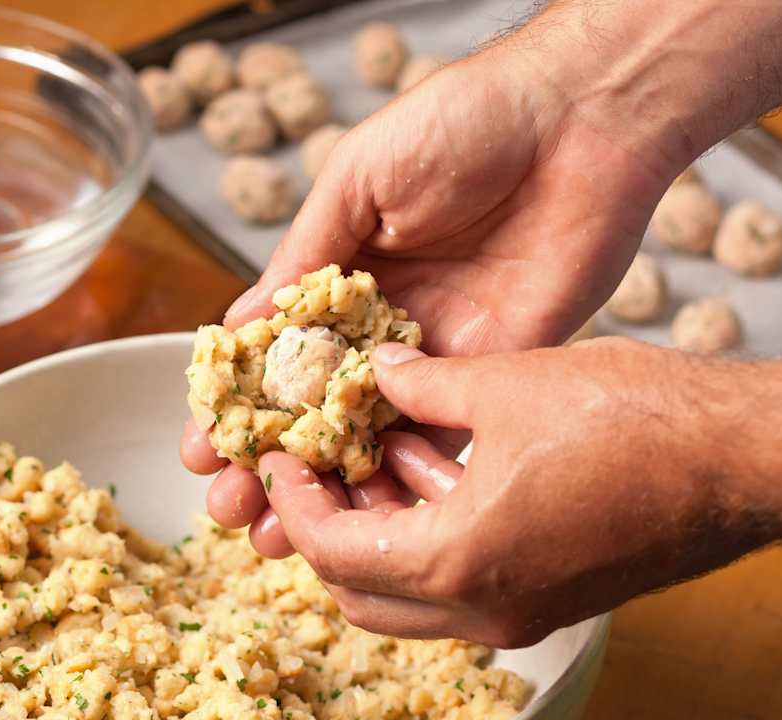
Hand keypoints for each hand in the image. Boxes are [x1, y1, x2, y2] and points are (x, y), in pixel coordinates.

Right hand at [182, 45, 674, 544]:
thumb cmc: (461, 124)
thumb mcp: (359, 180)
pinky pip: (435, 436)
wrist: (581, 120)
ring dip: (321, 490)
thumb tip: (242, 326)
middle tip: (228, 509)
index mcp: (339, 276)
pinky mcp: (490, 374)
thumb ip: (304, 259)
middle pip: (312, 412)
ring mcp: (433, 355)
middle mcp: (380, 325)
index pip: (274, 358)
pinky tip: (357, 518)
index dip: (236, 407)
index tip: (201, 450)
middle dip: (267, 464)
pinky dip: (396, 480)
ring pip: (364, 439)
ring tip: (275, 536)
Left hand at [255, 338, 781, 646]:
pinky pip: (458, 585)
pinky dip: (428, 537)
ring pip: (407, 595)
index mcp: (458, 562)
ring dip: (377, 531)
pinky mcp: (548, 598)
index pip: (332, 552)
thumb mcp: (509, 383)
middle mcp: (481, 611)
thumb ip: (422, 382)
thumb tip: (376, 369)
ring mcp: (518, 614)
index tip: (276, 459)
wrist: (743, 460)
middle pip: (359, 590)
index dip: (292, 501)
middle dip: (325, 527)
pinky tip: (435, 465)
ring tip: (373, 454)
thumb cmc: (638, 421)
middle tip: (316, 465)